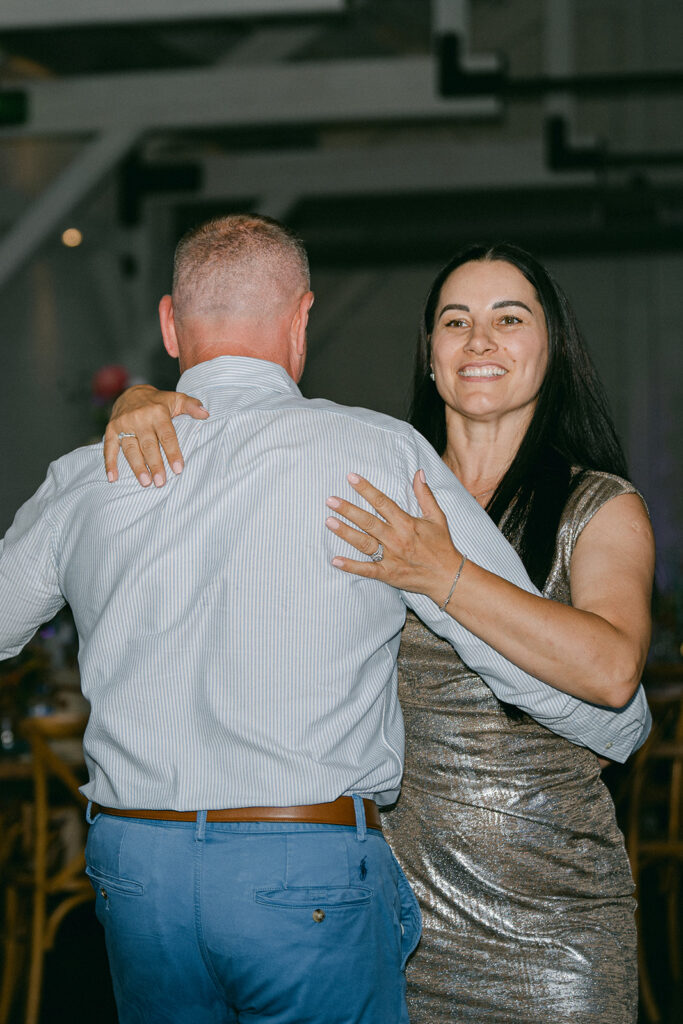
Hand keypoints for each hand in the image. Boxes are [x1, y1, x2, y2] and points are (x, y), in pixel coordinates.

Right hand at [103, 385, 208, 486]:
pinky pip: (109, 447)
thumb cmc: (159, 402)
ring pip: (130, 448)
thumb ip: (192, 406)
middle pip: (148, 445)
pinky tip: (113, 478)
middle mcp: (139, 418)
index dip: (173, 453)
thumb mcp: (177, 399)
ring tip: (145, 482)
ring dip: (137, 467)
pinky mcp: (111, 429)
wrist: (132, 392)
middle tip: (161, 482)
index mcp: (157, 412)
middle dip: (155, 464)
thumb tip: (205, 414)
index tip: (178, 469)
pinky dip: (110, 463)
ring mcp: (123, 424)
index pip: (167, 435)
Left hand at [325, 470, 462, 606]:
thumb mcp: (437, 517)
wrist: (448, 577)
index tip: (351, 478)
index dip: (366, 489)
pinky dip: (351, 566)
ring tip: (329, 522)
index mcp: (407, 523)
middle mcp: (396, 539)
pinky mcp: (388, 574)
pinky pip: (366, 570)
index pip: (383, 502)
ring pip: (364, 543)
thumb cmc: (442, 546)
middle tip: (330, 500)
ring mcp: (391, 557)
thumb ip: (425, 495)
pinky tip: (335, 560)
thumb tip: (419, 472)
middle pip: (368, 521)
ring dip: (346, 532)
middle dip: (348, 510)